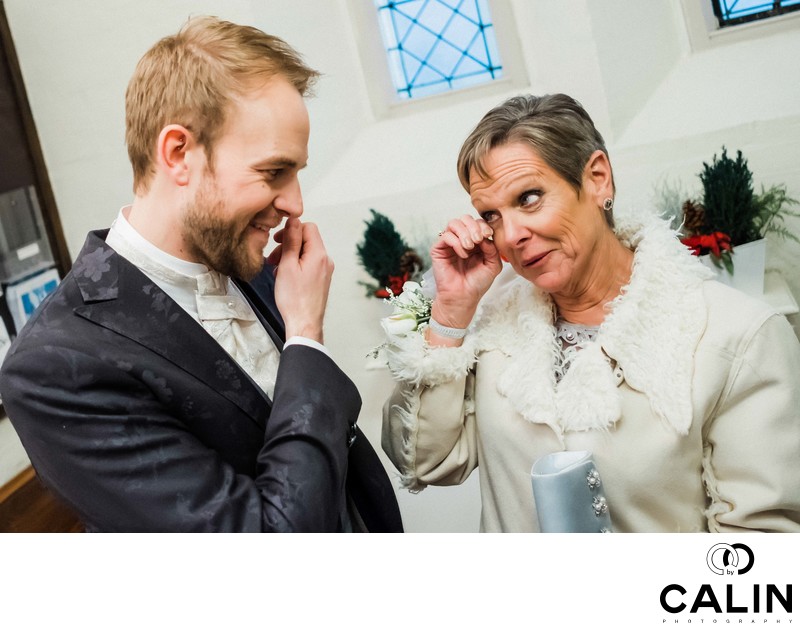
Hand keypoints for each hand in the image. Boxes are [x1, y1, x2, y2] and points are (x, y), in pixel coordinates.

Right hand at [267, 218, 332, 342]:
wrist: (304, 323)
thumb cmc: (295, 299)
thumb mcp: (288, 265)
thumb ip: (291, 241)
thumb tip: (293, 220)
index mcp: (319, 254)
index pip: (308, 227)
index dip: (291, 230)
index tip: (278, 240)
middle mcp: (325, 261)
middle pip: (307, 240)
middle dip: (288, 245)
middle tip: (273, 258)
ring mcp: (325, 270)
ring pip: (306, 253)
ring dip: (290, 256)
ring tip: (277, 269)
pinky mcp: (321, 279)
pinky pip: (308, 264)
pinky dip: (296, 266)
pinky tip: (285, 276)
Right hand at [430, 214, 501, 327]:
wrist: (463, 297)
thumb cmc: (477, 283)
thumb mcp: (493, 265)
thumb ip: (493, 248)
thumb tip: (485, 235)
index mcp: (475, 241)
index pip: (478, 222)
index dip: (483, 225)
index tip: (488, 235)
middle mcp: (461, 239)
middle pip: (465, 218)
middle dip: (474, 227)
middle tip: (479, 240)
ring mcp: (449, 243)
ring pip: (454, 223)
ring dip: (465, 233)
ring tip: (470, 247)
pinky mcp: (439, 249)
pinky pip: (446, 236)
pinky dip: (456, 243)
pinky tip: (463, 255)